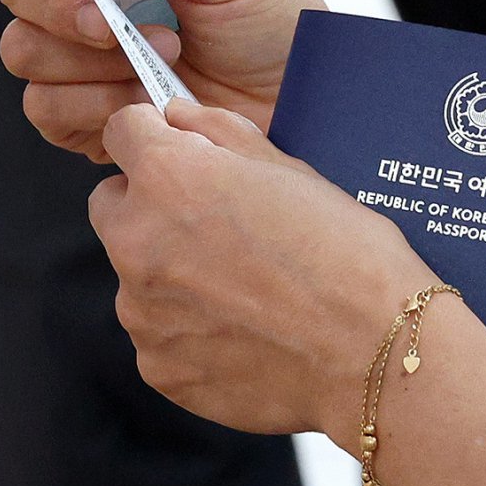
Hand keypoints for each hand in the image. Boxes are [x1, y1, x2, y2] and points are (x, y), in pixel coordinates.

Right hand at [0, 0, 326, 160]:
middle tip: (120, 29)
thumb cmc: (272, 24)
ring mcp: (80, 56)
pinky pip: (45, 109)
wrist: (298, 103)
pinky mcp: (85, 114)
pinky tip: (142, 102)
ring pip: (22, 50)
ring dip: (84, 61)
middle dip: (64, 10)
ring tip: (161, 61)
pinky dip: (90, 106)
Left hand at [87, 99, 435, 439]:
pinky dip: (189, 331)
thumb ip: (218, 132)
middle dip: (150, 207)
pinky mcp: (158, 367)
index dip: (152, 137)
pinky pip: (159, 335)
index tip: (174, 151)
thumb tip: (177, 117)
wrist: (374, 352)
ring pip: (136, 276)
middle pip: (112, 205)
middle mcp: (138, 243)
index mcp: (169, 179)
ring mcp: (142, 313)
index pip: (121, 131)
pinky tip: (244, 332)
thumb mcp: (291, 169)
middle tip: (216, 227)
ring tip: (246, 290)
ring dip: (172, 275)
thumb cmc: (346, 258)